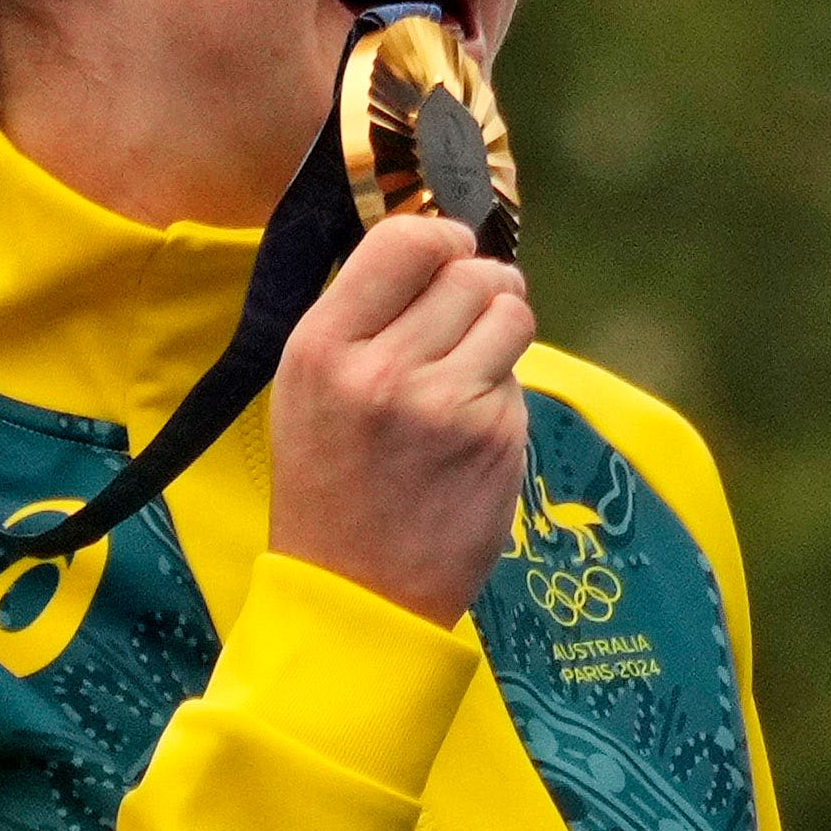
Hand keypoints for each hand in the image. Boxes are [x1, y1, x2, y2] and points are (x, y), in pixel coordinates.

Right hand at [255, 207, 536, 621]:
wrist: (356, 593)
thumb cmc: (331, 482)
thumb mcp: (310, 388)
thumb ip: (365, 314)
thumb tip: (436, 243)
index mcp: (322, 347)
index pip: (406, 239)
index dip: (440, 238)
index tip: (444, 256)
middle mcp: (383, 369)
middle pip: (471, 271)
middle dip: (479, 285)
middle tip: (464, 318)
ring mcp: (447, 405)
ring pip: (511, 312)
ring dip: (501, 327)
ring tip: (470, 365)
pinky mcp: (498, 438)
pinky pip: (520, 375)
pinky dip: (503, 390)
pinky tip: (469, 428)